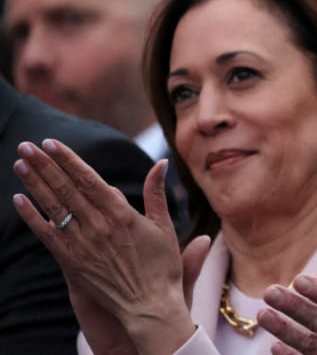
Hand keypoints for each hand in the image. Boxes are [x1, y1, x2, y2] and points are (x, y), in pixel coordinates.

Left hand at [12, 139, 195, 354]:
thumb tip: (162, 163)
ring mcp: (83, 245)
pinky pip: (47, 235)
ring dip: (35, 183)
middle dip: (45, 165)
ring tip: (20, 163)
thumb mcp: (164, 226)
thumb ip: (157, 193)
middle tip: (27, 145)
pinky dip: (32, 217)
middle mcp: (99, 226)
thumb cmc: (161, 267)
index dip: (68, 160)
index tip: (52, 143)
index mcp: (122, 214)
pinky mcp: (72, 263)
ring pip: (54, 208)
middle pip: (66, 189)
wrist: (149, 306)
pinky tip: (18, 200)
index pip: (88, 180)